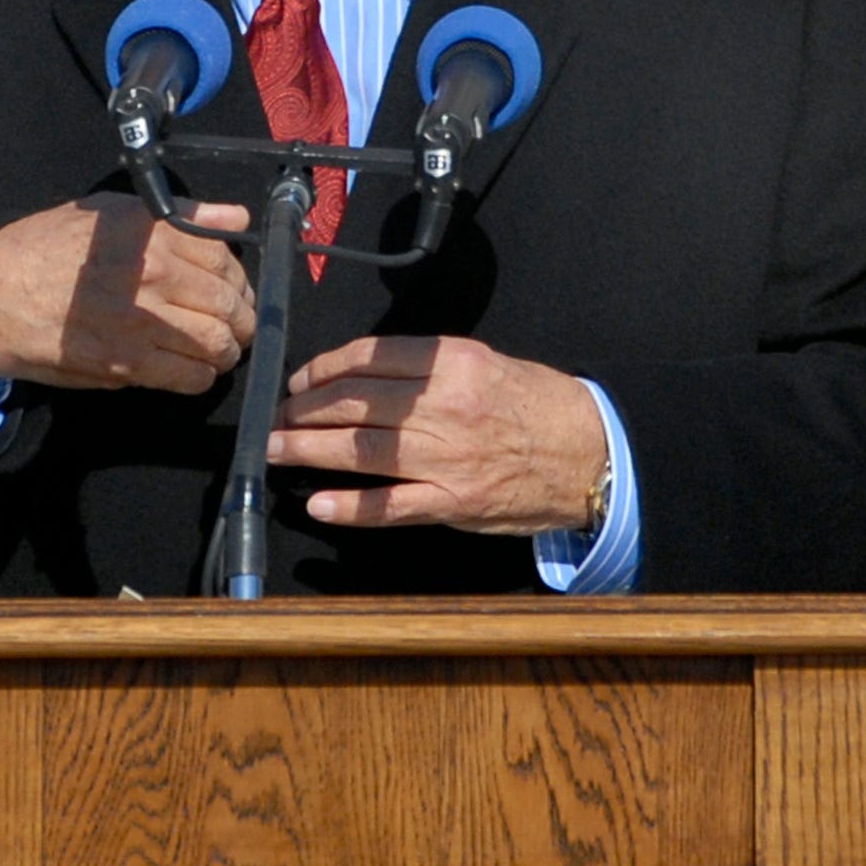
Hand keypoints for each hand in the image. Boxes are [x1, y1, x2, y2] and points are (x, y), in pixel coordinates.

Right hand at [0, 196, 253, 395]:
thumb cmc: (47, 249)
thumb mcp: (111, 212)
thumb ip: (181, 216)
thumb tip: (236, 218)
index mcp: (153, 233)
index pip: (225, 258)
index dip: (238, 277)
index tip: (233, 288)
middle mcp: (155, 275)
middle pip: (230, 304)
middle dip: (241, 318)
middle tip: (234, 324)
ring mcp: (144, 323)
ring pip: (218, 345)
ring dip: (225, 350)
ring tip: (216, 348)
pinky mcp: (128, 365)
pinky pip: (191, 378)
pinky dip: (201, 376)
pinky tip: (190, 367)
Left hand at [268, 335, 607, 534]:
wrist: (590, 452)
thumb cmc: (536, 405)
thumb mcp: (486, 363)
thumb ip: (428, 367)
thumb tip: (362, 376)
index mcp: (453, 362)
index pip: (368, 358)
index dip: (322, 370)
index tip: (300, 382)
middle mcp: (445, 405)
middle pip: (354, 403)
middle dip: (304, 411)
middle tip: (275, 420)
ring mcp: (448, 456)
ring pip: (361, 451)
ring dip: (309, 451)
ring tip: (276, 451)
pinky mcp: (453, 501)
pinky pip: (391, 506)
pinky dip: (351, 507)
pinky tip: (318, 504)